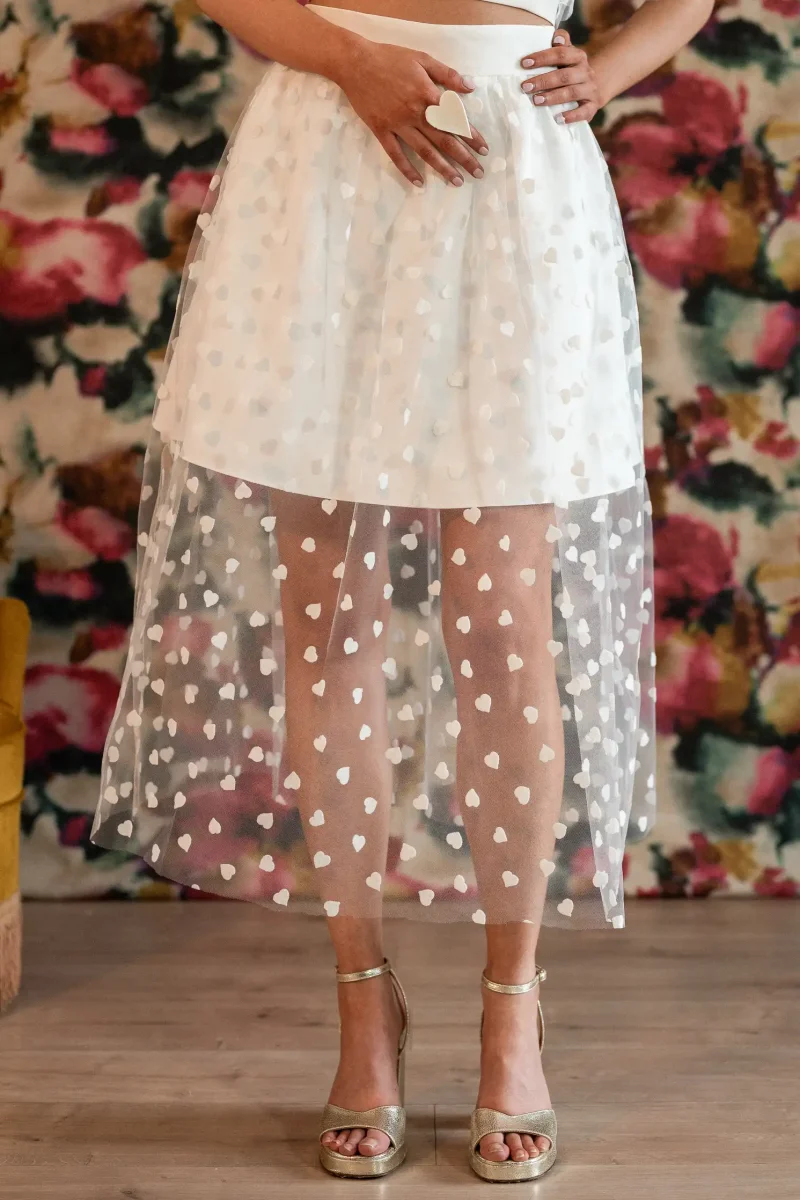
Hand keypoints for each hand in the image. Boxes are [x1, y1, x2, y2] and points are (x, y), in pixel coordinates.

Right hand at [336, 41, 487, 186]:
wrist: (355, 62)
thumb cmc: (390, 57)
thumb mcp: (422, 58)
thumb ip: (447, 74)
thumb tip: (470, 86)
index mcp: (428, 94)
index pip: (455, 120)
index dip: (471, 135)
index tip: (483, 149)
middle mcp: (415, 113)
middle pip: (444, 140)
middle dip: (464, 157)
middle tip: (478, 172)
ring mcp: (398, 124)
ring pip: (425, 151)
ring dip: (443, 168)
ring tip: (457, 181)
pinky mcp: (381, 130)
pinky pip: (396, 155)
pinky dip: (407, 170)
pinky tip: (419, 182)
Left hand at [519, 28, 600, 124]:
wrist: (594, 88)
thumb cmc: (571, 71)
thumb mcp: (568, 56)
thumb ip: (561, 46)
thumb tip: (555, 37)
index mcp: (578, 57)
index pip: (561, 54)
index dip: (542, 58)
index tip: (524, 63)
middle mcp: (586, 72)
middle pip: (564, 75)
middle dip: (543, 80)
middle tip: (525, 86)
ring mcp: (590, 90)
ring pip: (571, 93)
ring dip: (553, 97)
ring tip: (536, 100)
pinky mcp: (592, 107)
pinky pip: (583, 112)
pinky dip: (571, 116)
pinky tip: (558, 119)